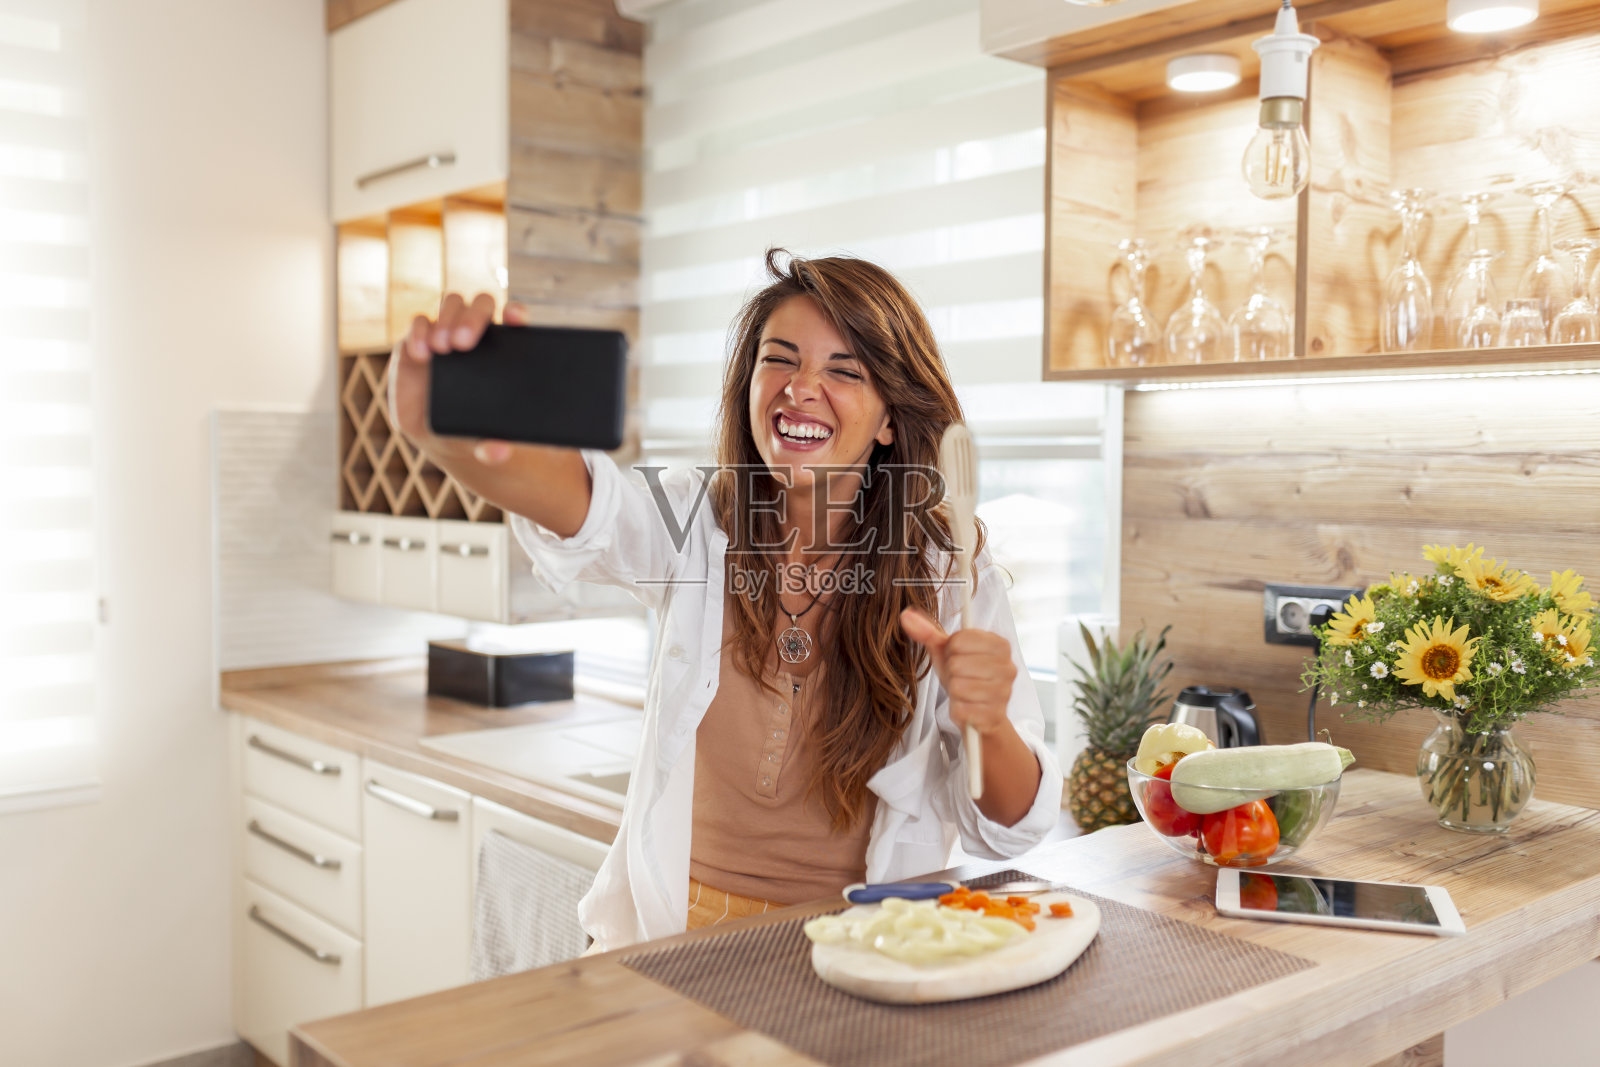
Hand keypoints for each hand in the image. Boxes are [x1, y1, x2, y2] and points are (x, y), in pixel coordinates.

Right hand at [387, 293, 531, 465]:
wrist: (445, 438)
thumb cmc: (477, 432)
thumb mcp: (488, 442)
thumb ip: (495, 448)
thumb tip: (498, 452)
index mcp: (505, 350)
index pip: (515, 319)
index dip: (516, 313)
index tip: (515, 319)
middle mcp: (477, 335)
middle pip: (481, 305)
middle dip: (473, 317)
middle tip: (463, 343)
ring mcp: (447, 334)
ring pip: (451, 304)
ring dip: (447, 319)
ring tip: (442, 348)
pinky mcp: (418, 342)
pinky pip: (418, 324)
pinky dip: (418, 332)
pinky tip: (421, 352)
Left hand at [899, 608, 1018, 736]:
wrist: (979, 713)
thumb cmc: (963, 676)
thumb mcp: (946, 652)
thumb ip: (927, 632)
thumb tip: (905, 615)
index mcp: (1000, 645)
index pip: (959, 640)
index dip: (950, 650)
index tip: (958, 657)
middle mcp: (1008, 667)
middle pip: (957, 664)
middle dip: (951, 673)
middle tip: (960, 678)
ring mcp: (1004, 693)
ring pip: (958, 687)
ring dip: (953, 692)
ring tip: (963, 693)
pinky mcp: (996, 716)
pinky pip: (961, 709)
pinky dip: (957, 710)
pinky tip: (967, 708)